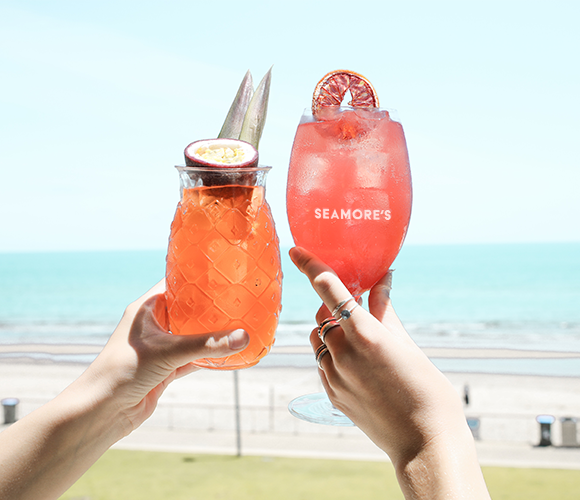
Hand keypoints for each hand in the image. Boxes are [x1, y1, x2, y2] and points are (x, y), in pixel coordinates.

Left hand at [87, 279, 249, 433]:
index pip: (176, 283)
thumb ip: (206, 345)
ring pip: (193, 335)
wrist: (103, 411)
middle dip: (211, 307)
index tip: (224, 274)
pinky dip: (209, 356)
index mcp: (147, 308)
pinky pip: (194, 357)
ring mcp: (160, 346)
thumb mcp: (168, 353)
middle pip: (188, 309)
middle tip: (239, 299)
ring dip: (212, 333)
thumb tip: (244, 337)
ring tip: (239, 323)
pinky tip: (229, 353)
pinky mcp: (166, 368)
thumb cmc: (124, 371)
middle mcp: (154, 324)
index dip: (198, 278)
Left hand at [289, 247, 489, 498]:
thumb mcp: (408, 344)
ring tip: (358, 341)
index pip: (329, 289)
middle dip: (333, 307)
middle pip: (322, 315)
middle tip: (355, 310)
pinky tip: (357, 366)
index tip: (295, 250)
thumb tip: (382, 280)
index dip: (310, 266)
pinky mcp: (332, 395)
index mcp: (366, 334)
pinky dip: (332, 356)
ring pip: (318, 340)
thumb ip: (386, 311)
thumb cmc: (427, 390)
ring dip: (330, 332)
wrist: (425, 443)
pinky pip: (322, 364)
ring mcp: (334, 376)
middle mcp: (343, 352)